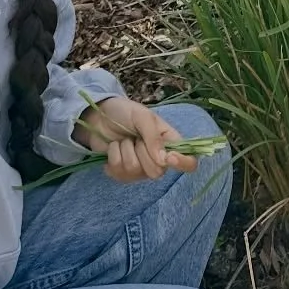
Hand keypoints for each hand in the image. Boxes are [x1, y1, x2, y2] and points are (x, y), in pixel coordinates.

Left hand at [75, 95, 200, 181]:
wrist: (100, 117)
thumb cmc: (125, 113)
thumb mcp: (142, 116)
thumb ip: (154, 136)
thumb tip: (163, 160)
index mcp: (170, 142)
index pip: (188, 162)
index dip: (183, 163)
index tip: (168, 157)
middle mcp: (158, 160)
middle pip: (157, 171)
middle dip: (142, 152)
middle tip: (136, 137)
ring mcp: (139, 170)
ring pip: (135, 171)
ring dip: (125, 150)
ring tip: (123, 140)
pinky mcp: (122, 175)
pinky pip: (119, 174)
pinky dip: (113, 157)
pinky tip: (114, 149)